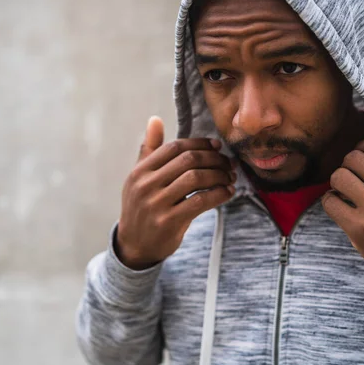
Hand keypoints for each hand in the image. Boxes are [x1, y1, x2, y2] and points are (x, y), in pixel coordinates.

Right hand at [116, 116, 235, 269]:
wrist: (133, 245)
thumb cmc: (141, 207)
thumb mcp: (139, 178)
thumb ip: (149, 149)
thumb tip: (155, 119)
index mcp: (140, 171)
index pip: (175, 147)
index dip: (200, 144)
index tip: (217, 147)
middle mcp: (146, 185)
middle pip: (188, 160)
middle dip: (214, 159)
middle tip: (229, 163)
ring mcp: (156, 204)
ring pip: (196, 178)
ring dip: (219, 175)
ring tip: (230, 178)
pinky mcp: (169, 222)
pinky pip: (200, 202)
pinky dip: (219, 194)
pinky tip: (227, 192)